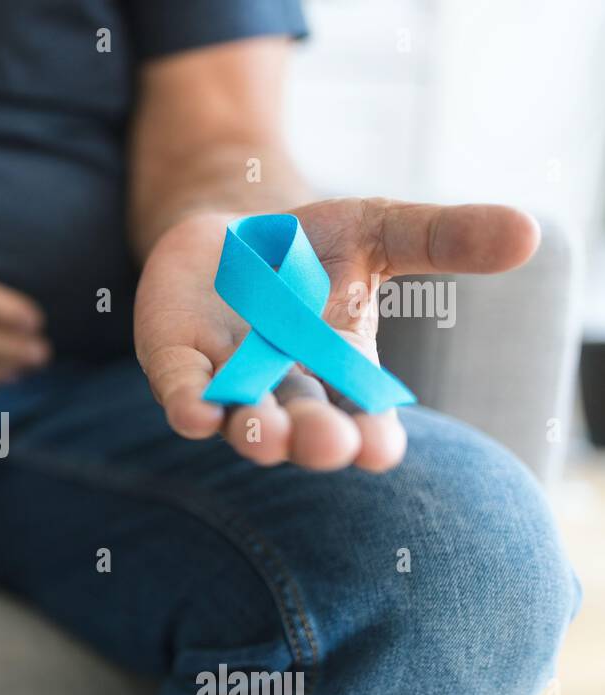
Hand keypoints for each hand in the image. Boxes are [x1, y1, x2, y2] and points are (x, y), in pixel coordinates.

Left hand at [135, 198, 540, 470]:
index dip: (369, 434)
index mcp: (341, 369)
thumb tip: (530, 232)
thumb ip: (444, 239)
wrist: (228, 233)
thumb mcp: (380, 232)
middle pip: (302, 424)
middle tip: (325, 445)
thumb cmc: (311, 247)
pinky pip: (182, 390)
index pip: (362, 414)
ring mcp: (228, 378)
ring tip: (267, 438)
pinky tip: (195, 415)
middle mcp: (285, 387)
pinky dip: (190, 403)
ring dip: (253, 430)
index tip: (377, 449)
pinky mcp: (176, 361)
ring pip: (241, 417)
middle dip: (313, 436)